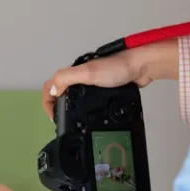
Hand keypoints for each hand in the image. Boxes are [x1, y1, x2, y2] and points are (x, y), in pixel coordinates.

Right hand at [42, 39, 177, 119]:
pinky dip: (86, 109)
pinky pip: (91, 101)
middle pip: (61, 92)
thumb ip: (67, 79)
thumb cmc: (116, 69)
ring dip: (70, 109)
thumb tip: (53, 92)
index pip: (52, 85)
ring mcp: (94, 84)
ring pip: (75, 97)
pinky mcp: (106, 90)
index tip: (54, 117)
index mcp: (75, 72)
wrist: (142, 67)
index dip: (47, 101)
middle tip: (62, 122)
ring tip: (74, 123)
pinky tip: (92, 117)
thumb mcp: (88, 73)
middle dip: (57, 107)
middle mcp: (82, 77)